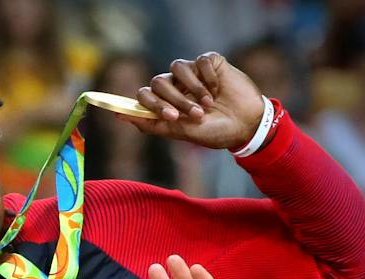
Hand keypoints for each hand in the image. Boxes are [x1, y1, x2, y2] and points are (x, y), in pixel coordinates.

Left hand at [132, 53, 267, 151]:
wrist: (246, 126)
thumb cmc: (214, 131)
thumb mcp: (181, 132)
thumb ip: (151, 124)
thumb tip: (119, 115)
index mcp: (165, 102)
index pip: (145, 94)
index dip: (154, 104)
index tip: (171, 116)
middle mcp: (176, 85)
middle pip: (158, 81)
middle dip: (175, 100)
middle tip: (196, 115)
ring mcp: (192, 73)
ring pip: (176, 68)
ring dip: (192, 89)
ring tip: (208, 104)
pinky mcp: (210, 62)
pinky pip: (199, 61)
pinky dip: (208, 78)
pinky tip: (218, 89)